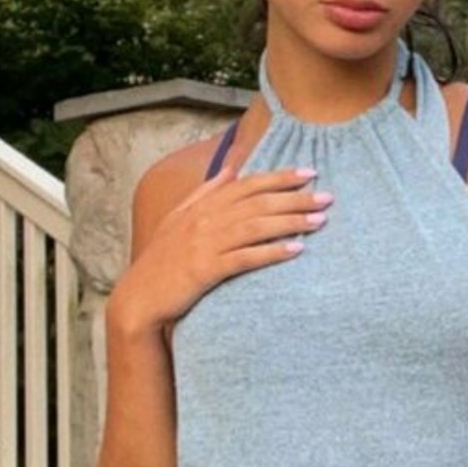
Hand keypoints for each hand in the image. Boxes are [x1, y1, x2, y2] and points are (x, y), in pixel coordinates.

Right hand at [108, 164, 331, 339]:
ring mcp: (205, 244)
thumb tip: (230, 170)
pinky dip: (272, 253)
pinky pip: (246, 258)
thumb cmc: (162, 260)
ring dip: (291, 222)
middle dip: (296, 199)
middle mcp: (205, 220)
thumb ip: (205, 193)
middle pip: (258, 203)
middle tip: (327, 197)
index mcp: (202, 205)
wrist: (140, 297)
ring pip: (256, 227)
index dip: (280, 177)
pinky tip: (296, 250)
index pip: (248, 184)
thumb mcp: (178, 218)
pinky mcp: (206, 269)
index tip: (309, 173)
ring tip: (320, 222)